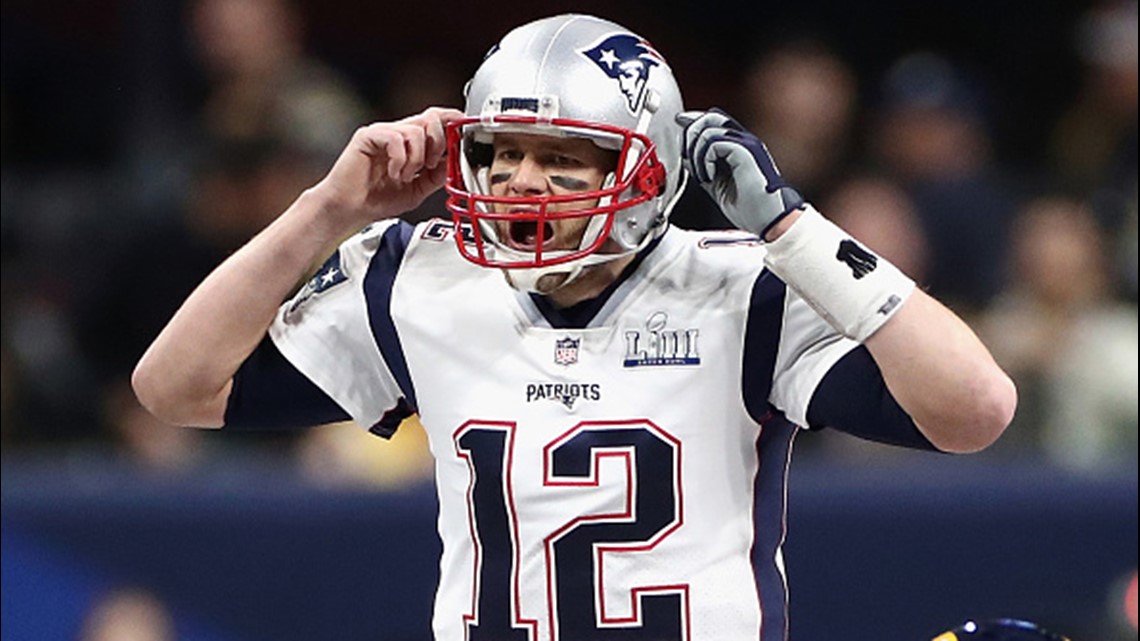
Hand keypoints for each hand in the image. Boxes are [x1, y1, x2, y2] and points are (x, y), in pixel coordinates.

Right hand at [310, 106, 465, 230]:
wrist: (349, 209)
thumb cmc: (376, 199)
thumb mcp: (418, 190)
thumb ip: (437, 175)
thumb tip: (455, 161)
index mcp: (411, 143)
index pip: (437, 120)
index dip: (453, 122)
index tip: (464, 134)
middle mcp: (398, 133)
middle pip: (431, 118)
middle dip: (438, 143)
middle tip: (430, 166)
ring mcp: (383, 132)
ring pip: (416, 130)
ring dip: (416, 159)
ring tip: (404, 176)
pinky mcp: (368, 136)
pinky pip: (396, 138)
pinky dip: (400, 159)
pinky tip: (393, 173)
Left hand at [676, 109, 803, 238]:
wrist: (767, 218)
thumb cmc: (750, 207)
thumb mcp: (716, 185)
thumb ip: (702, 168)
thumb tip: (685, 157)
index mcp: (739, 146)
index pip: (714, 120)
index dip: (694, 119)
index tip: (680, 122)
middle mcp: (744, 141)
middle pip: (711, 116)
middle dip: (691, 132)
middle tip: (687, 155)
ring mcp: (746, 144)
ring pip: (709, 128)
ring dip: (696, 152)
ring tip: (701, 174)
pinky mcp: (746, 151)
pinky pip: (715, 142)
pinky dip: (705, 160)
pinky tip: (709, 176)